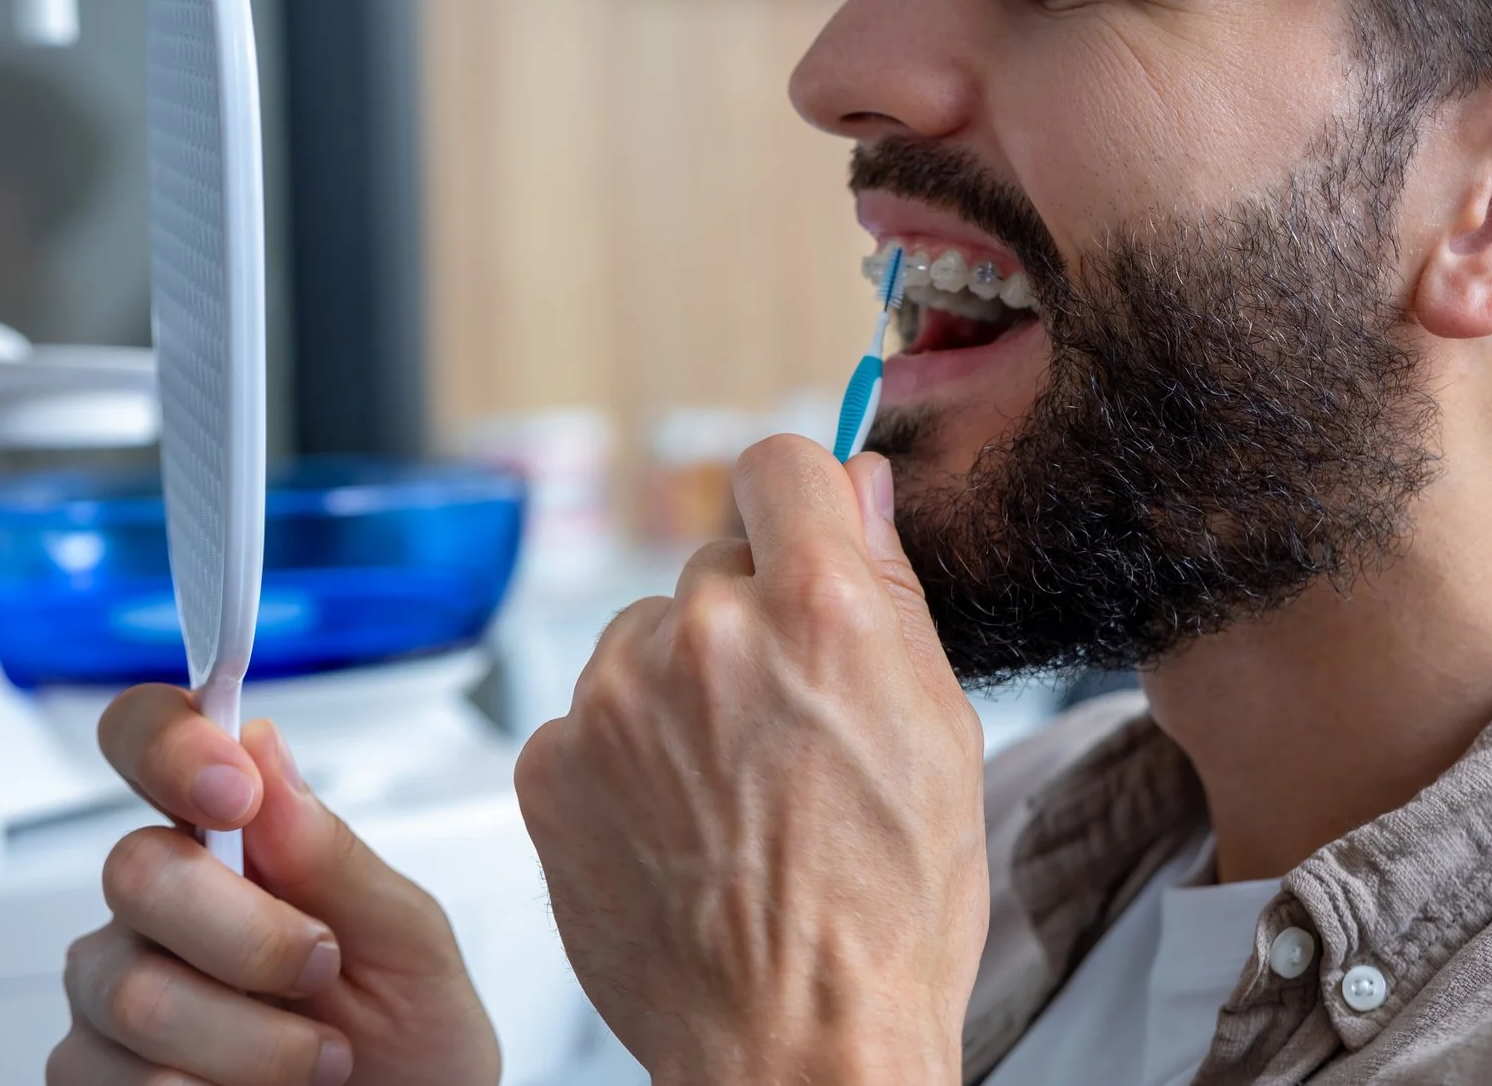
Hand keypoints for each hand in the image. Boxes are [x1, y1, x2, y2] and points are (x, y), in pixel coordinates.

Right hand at [48, 687, 499, 1085]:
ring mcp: (110, 997)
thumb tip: (261, 746)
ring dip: (255, 1040)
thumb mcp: (405, 939)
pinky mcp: (90, 1082)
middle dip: (250, 934)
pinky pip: (124, 1082)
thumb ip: (330, 852)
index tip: (235, 788)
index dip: (168, 743)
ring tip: (319, 1062)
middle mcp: (154, 910)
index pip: (149, 742)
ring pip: (134, 991)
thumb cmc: (411, 1039)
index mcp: (232, 844)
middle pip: (136, 871)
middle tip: (322, 970)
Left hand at [516, 439, 988, 1085]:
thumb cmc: (889, 910)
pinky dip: (625, 755)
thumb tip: (858, 483)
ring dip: (680, 685)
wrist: (794, 1043)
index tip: (801, 545)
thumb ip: (890, 586)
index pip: (778, 463)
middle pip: (715, 563)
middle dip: (749, 619)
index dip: (797, 504)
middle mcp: (707, 632)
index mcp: (820, 607)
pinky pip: (589, 715)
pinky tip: (677, 824)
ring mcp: (614, 698)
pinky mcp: (550, 764)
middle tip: (787, 722)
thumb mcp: (940, 729)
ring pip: (646, 637)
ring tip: (731, 789)